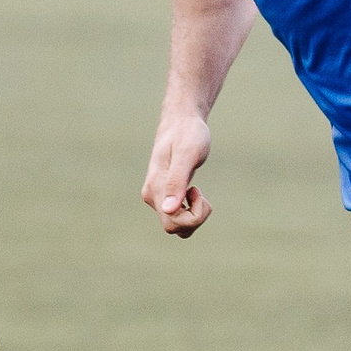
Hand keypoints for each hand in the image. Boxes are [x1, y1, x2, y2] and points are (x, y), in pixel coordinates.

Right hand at [140, 113, 213, 237]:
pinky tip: (192, 191)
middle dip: (195, 217)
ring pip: (176, 226)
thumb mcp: (188, 155)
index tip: (197, 190)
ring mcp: (156, 197)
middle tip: (198, 191)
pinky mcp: (163, 196)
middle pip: (174, 228)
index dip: (194, 215)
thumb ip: (177, 182)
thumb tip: (169, 210)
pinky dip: (190, 211)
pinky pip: (177, 218)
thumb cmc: (188, 134)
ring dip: (192, 216)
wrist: (181, 121)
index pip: (174, 223)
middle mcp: (151, 196)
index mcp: (155, 188)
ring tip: (195, 191)